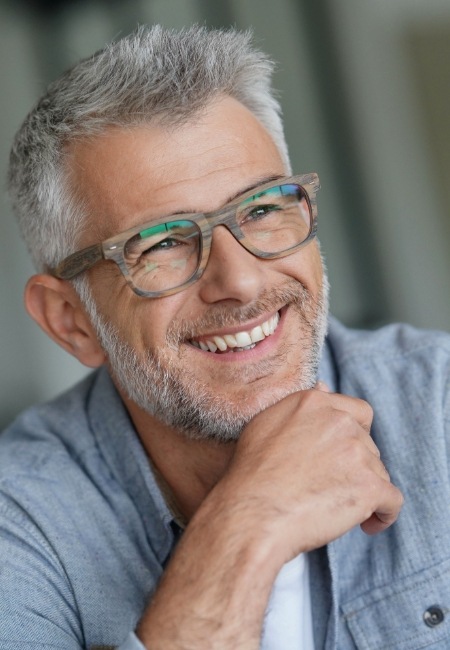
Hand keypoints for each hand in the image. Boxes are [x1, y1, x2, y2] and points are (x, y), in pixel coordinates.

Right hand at [219, 385, 402, 562]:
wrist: (252, 513)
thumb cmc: (251, 475)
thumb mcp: (265, 424)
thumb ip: (300, 407)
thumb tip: (325, 386)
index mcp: (314, 403)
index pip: (359, 412)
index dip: (355, 436)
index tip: (342, 457)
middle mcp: (339, 421)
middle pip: (368, 445)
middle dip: (355, 467)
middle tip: (328, 489)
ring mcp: (356, 452)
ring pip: (378, 473)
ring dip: (363, 491)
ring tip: (334, 510)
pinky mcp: (369, 485)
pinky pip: (392, 501)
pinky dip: (383, 515)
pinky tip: (367, 524)